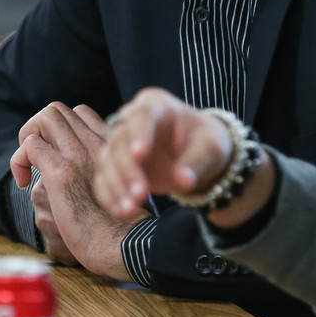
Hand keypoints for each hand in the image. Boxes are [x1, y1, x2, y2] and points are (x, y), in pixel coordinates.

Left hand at [11, 103, 149, 278]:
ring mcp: (78, 155)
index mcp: (109, 146)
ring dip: (27, 137)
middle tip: (35, 158)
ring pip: (45, 118)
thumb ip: (95, 171)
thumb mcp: (113, 186)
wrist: (125, 245)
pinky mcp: (62, 173)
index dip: (60, 128)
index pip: (80, 112)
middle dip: (38, 128)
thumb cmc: (118, 225)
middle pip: (57, 110)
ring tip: (27, 166)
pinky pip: (31, 146)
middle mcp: (95, 144)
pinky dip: (19, 159)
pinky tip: (23, 183)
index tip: (56, 153)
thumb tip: (69, 171)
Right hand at [93, 88, 233, 220]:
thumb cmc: (205, 142)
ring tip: (130, 209)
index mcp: (155, 105)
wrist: (197, 155)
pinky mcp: (116, 165)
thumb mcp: (210, 148)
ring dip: (116, 186)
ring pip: (107, 161)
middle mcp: (131, 120)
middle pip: (119, 140)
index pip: (142, 115)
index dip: (139, 133)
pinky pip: (104, 179)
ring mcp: (121, 143)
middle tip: (140, 194)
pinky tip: (121, 212)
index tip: (140, 154)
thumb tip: (184, 180)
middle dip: (126, 169)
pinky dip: (110, 196)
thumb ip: (197, 161)